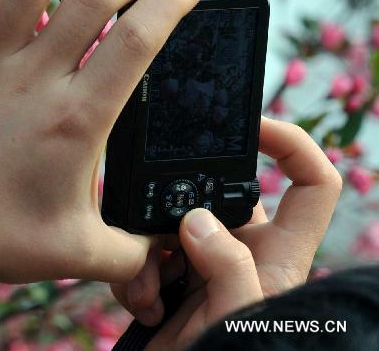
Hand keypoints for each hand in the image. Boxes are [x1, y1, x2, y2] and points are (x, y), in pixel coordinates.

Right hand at [111, 116, 341, 349]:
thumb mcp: (242, 321)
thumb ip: (229, 267)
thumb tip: (196, 220)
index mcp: (281, 254)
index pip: (311, 183)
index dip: (292, 142)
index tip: (249, 126)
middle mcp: (244, 251)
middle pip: (220, 193)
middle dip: (181, 205)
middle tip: (159, 236)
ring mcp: (206, 265)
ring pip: (173, 221)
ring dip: (148, 247)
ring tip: (146, 287)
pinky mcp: (172, 281)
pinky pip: (146, 252)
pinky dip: (135, 273)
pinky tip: (141, 303)